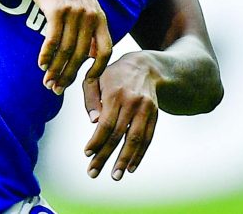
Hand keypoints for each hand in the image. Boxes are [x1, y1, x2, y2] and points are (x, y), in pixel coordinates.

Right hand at [26, 0, 111, 93]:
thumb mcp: (85, 5)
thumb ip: (90, 28)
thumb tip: (90, 56)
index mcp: (100, 17)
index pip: (106, 50)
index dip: (99, 69)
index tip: (87, 81)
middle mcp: (90, 16)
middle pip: (82, 55)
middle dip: (69, 75)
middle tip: (57, 88)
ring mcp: (74, 12)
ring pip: (66, 50)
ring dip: (55, 69)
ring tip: (47, 81)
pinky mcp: (57, 10)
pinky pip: (53, 39)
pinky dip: (46, 55)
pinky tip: (41, 64)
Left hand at [82, 52, 158, 179]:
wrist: (145, 67)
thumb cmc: (113, 75)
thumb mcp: (95, 78)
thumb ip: (90, 99)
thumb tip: (93, 123)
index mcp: (115, 93)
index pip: (106, 123)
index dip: (96, 140)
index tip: (87, 154)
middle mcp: (133, 102)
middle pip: (119, 134)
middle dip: (105, 156)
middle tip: (93, 173)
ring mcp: (146, 109)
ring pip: (136, 139)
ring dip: (125, 160)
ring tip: (116, 176)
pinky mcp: (155, 115)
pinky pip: (148, 138)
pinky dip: (140, 154)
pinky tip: (131, 167)